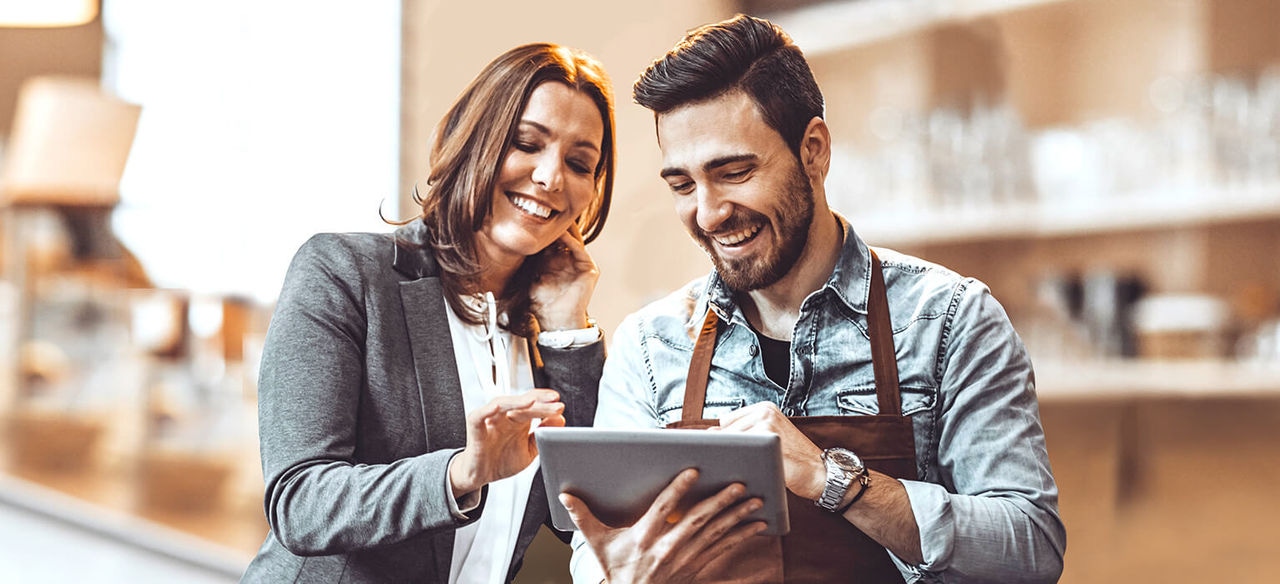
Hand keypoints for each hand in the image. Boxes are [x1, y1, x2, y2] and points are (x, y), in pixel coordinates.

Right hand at [448, 389, 564, 496]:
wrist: (480, 476)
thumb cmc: (501, 460)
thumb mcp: (529, 451)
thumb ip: (542, 435)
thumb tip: (560, 420)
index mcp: (518, 420)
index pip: (533, 405)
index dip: (546, 403)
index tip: (560, 405)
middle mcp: (505, 416)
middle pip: (522, 403)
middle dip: (538, 402)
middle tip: (554, 403)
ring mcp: (490, 420)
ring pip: (502, 404)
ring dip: (517, 402)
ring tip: (532, 401)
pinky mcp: (475, 428)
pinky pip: (479, 416)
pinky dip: (486, 410)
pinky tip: (497, 407)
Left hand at [529, 223, 597, 330]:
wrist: (555, 321)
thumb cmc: (544, 304)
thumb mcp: (533, 278)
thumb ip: (531, 263)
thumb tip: (520, 245)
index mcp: (555, 263)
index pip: (551, 241)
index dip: (543, 231)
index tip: (532, 218)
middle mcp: (568, 262)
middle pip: (562, 238)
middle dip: (554, 226)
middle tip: (544, 211)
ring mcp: (579, 265)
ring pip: (572, 240)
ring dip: (563, 229)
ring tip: (554, 217)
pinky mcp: (589, 269)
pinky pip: (580, 250)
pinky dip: (571, 240)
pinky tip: (562, 233)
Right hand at [562, 468, 766, 583]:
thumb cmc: (616, 571)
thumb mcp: (597, 545)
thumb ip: (583, 518)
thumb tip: (564, 495)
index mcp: (643, 538)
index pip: (663, 509)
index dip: (678, 490)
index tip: (694, 471)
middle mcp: (667, 549)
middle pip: (697, 521)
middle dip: (720, 502)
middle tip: (740, 483)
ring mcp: (685, 560)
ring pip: (716, 534)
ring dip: (738, 516)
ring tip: (757, 500)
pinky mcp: (697, 568)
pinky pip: (723, 550)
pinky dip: (742, 536)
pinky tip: (759, 525)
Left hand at [717, 402, 825, 499]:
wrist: (819, 472)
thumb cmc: (792, 460)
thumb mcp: (770, 439)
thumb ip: (746, 433)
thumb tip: (708, 434)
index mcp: (763, 408)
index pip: (726, 422)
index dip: (725, 440)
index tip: (724, 454)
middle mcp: (764, 411)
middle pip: (725, 431)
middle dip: (725, 449)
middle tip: (733, 464)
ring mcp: (766, 422)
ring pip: (730, 441)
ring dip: (729, 457)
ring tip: (741, 469)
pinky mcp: (768, 437)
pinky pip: (740, 451)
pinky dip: (738, 463)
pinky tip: (744, 472)